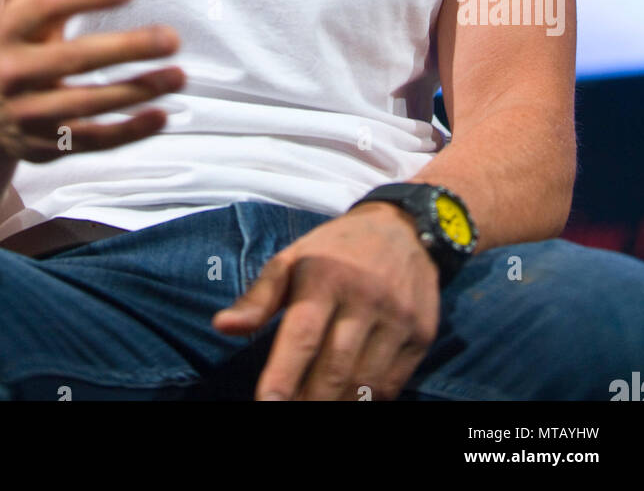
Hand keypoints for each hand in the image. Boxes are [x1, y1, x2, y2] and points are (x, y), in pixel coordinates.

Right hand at [0, 0, 185, 162]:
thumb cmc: (18, 39)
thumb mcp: (33, 1)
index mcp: (9, 26)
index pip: (46, 6)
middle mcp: (12, 71)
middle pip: (72, 58)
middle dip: (125, 48)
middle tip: (172, 38)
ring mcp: (28, 112)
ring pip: (87, 103)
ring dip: (138, 91)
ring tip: (179, 75)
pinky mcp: (46, 146)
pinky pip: (92, 141)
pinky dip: (129, 133)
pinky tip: (162, 115)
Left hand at [211, 202, 439, 400]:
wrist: (404, 228)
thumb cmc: (335, 250)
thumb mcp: (292, 260)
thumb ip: (258, 298)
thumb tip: (222, 327)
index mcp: (326, 275)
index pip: (302, 336)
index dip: (283, 377)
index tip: (267, 406)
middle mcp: (365, 296)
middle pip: (334, 368)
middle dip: (308, 402)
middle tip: (288, 414)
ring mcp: (397, 316)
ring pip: (365, 383)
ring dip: (337, 406)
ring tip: (316, 408)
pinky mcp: (421, 333)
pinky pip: (392, 383)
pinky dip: (367, 401)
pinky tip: (348, 401)